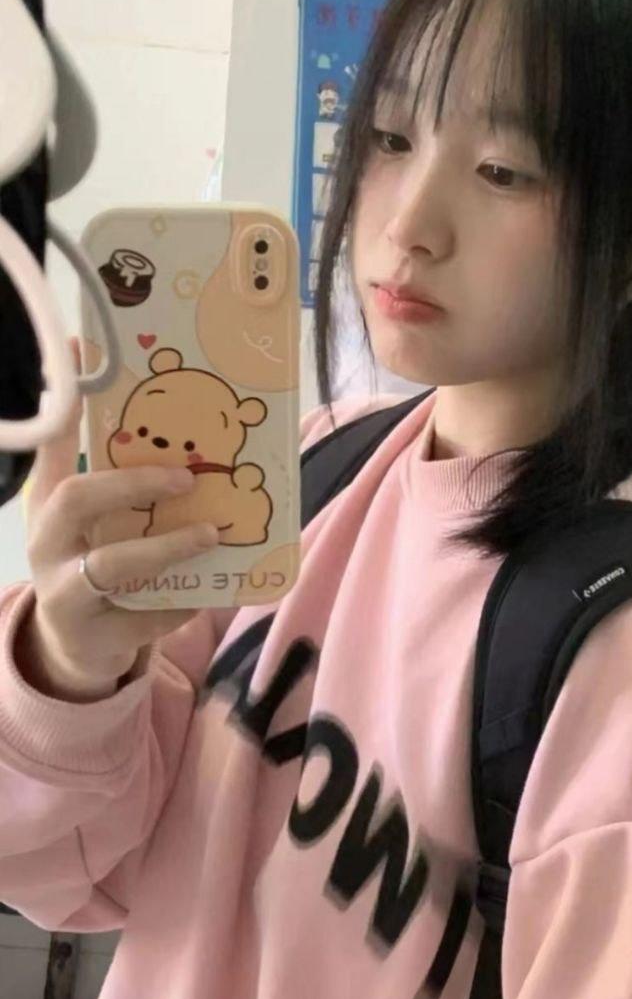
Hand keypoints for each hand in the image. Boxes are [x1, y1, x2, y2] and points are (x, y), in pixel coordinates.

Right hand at [15, 341, 219, 701]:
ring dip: (168, 547)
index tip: (86, 353)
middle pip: (75, 499)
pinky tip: (216, 589)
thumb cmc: (87, 560)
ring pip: (113, 564)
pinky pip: (148, 615)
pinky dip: (185, 602)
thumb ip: (99, 461)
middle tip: (186, 475)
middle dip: (132, 482)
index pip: (49, 446)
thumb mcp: (86, 515)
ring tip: (212, 533)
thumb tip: (108, 381)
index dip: (64, 405)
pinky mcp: (99, 635)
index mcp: (47, 506)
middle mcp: (47, 544)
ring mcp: (68, 593)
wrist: (73, 645)